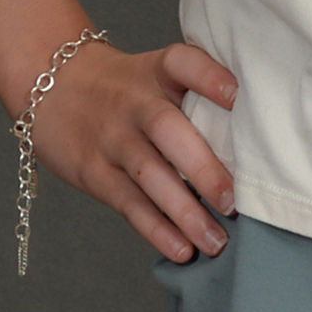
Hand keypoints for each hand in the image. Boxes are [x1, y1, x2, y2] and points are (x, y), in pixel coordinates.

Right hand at [18, 38, 238, 261]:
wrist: (53, 87)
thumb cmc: (125, 87)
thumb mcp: (154, 71)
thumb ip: (197, 91)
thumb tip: (258, 135)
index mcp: (156, 71)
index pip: (182, 62)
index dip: (209, 76)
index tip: (235, 94)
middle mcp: (134, 102)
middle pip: (167, 130)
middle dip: (202, 168)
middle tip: (233, 201)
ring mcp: (112, 138)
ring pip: (149, 176)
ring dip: (185, 213)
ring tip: (217, 241)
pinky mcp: (95, 172)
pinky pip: (128, 203)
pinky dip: (156, 230)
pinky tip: (182, 249)